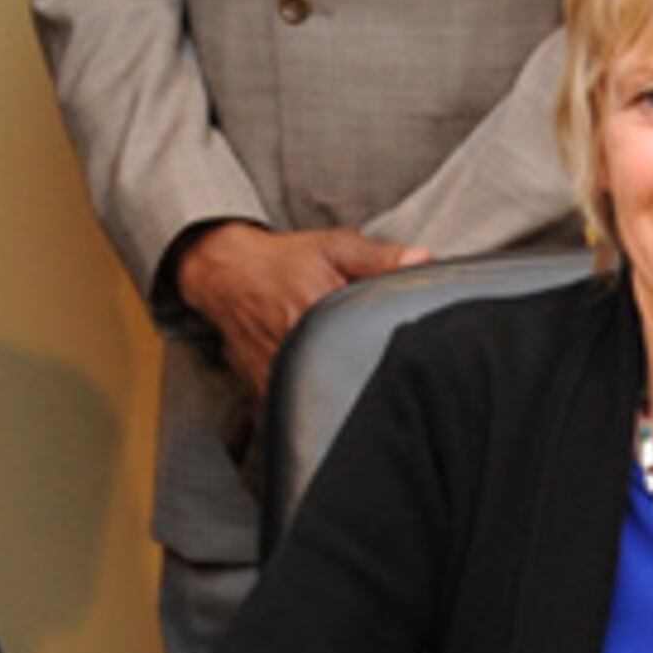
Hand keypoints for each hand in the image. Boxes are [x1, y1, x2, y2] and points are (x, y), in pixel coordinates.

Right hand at [173, 221, 430, 395]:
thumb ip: (380, 256)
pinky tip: (324, 395)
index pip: (367, 340)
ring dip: (340, 392)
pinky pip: (295, 406)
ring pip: (322, 397)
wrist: (228, 273)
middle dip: (368, 374)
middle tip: (379, 371)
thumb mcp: (334, 246)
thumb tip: (424, 260)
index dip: (388, 347)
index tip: (403, 353)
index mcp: (318, 310)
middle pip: (348, 374)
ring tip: (353, 383)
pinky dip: (312, 402)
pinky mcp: (263, 387)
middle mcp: (295, 344)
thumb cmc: (281, 260)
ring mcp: (276, 370)